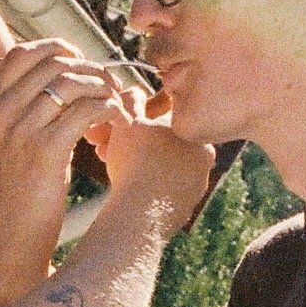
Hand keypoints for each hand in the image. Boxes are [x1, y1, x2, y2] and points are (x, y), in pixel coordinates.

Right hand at [0, 41, 135, 306]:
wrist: (12, 242)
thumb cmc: (18, 196)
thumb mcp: (5, 146)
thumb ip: (22, 112)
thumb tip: (60, 81)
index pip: (22, 52)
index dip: (58, 50)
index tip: (82, 65)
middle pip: (54, 64)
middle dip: (91, 70)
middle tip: (111, 89)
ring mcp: (19, 130)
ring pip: (74, 83)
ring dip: (105, 89)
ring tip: (118, 108)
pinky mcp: (45, 150)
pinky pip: (88, 110)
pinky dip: (111, 110)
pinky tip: (120, 124)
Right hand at [95, 81, 215, 222]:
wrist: (140, 215)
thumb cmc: (136, 161)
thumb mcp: (130, 120)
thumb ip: (132, 100)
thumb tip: (134, 92)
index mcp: (196, 134)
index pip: (163, 117)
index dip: (134, 116)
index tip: (115, 122)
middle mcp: (203, 161)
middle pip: (159, 143)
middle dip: (130, 140)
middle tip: (102, 142)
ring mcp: (194, 188)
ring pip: (157, 166)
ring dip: (132, 161)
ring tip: (106, 161)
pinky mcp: (182, 210)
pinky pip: (158, 190)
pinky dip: (140, 184)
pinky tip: (121, 184)